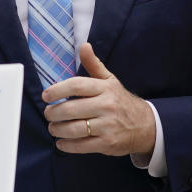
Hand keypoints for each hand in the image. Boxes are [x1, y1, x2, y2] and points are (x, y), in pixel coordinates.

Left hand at [41, 42, 155, 156]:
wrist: (146, 126)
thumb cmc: (120, 101)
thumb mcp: (109, 80)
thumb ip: (93, 64)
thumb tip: (84, 45)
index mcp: (104, 88)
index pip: (76, 86)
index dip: (57, 90)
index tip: (45, 96)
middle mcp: (106, 106)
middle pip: (71, 109)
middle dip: (53, 113)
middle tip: (48, 114)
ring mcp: (107, 126)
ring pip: (74, 129)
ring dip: (57, 129)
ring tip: (52, 128)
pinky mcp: (108, 143)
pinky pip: (82, 145)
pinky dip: (67, 145)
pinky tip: (61, 142)